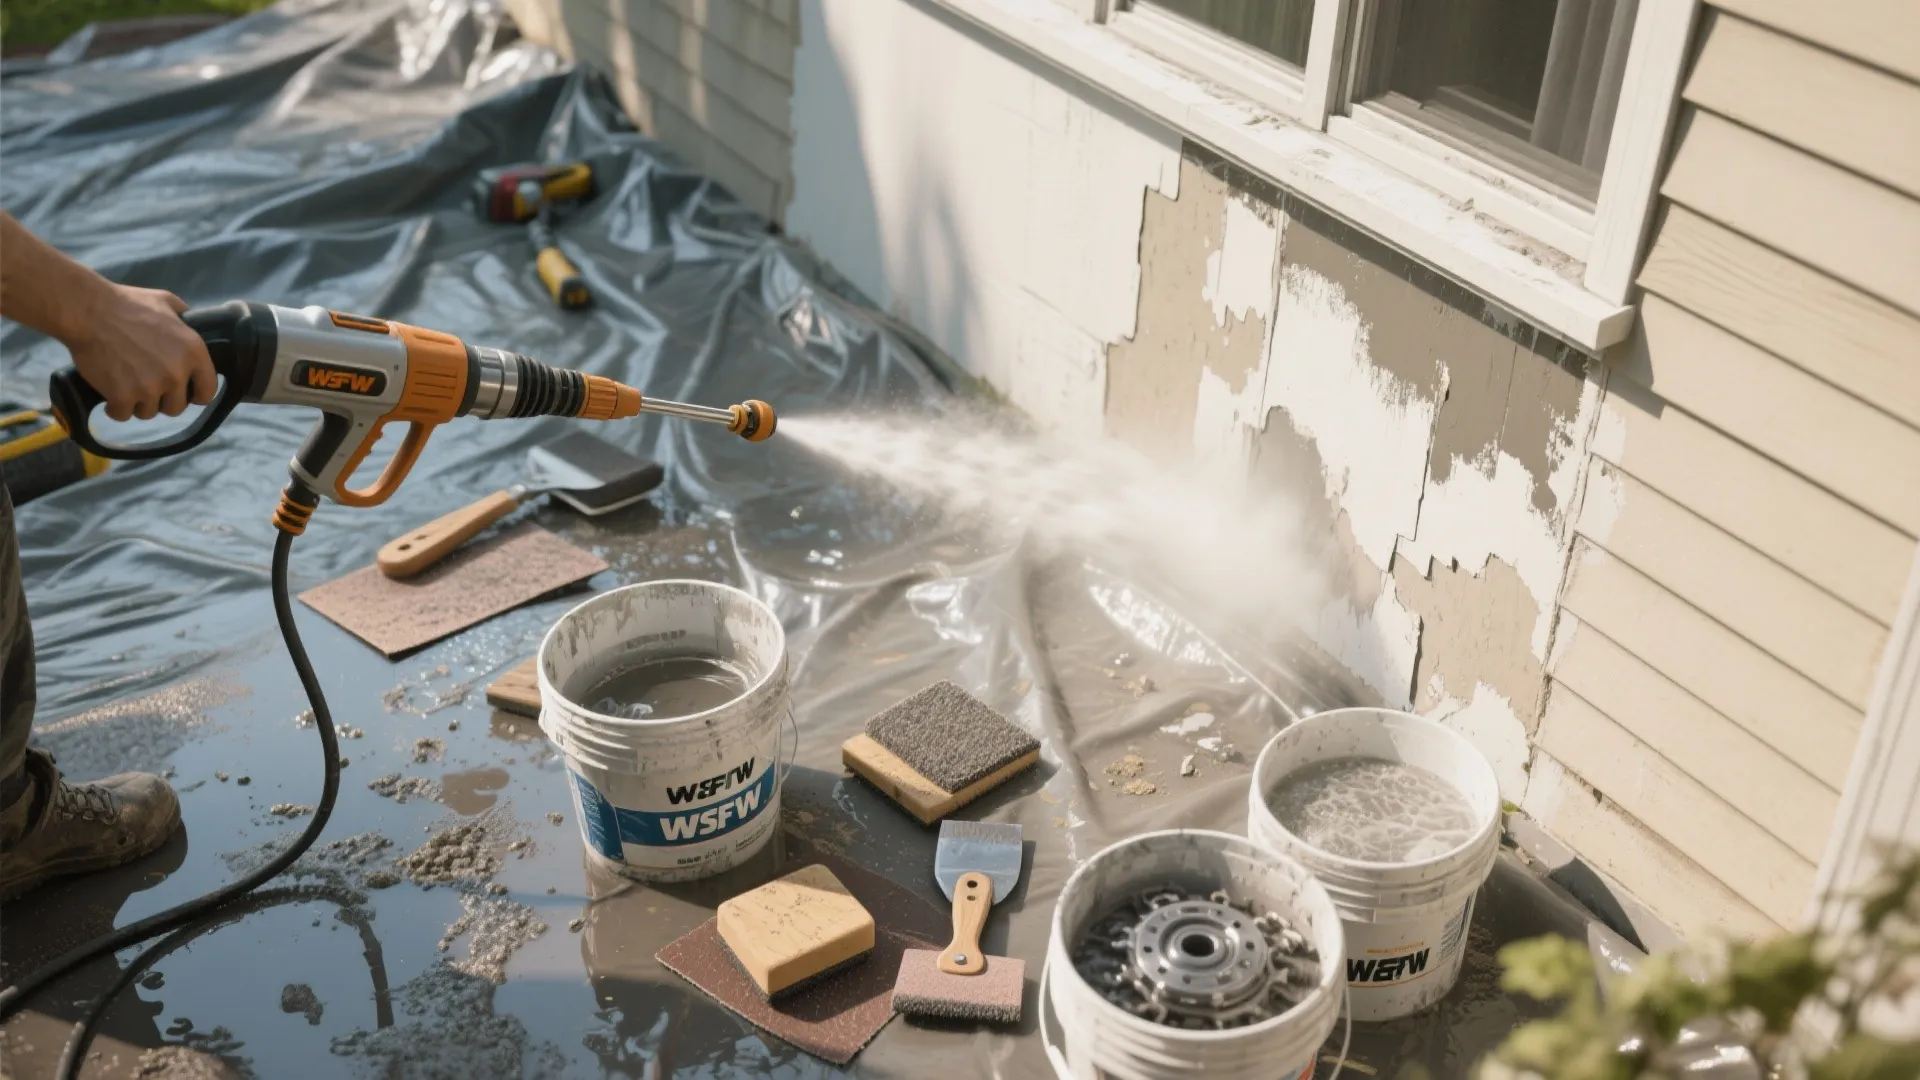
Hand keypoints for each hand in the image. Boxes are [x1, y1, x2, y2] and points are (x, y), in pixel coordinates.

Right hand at [66, 286, 215, 421]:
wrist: (87, 311)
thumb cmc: (126, 304)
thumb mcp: (166, 302)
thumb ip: (183, 317)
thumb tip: (191, 323)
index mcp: (193, 352)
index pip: (207, 391)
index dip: (195, 394)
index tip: (185, 393)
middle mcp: (176, 373)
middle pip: (176, 407)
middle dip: (162, 400)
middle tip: (146, 385)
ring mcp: (149, 387)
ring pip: (149, 412)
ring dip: (138, 403)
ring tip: (126, 385)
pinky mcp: (122, 396)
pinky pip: (123, 415)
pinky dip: (115, 408)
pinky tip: (110, 395)